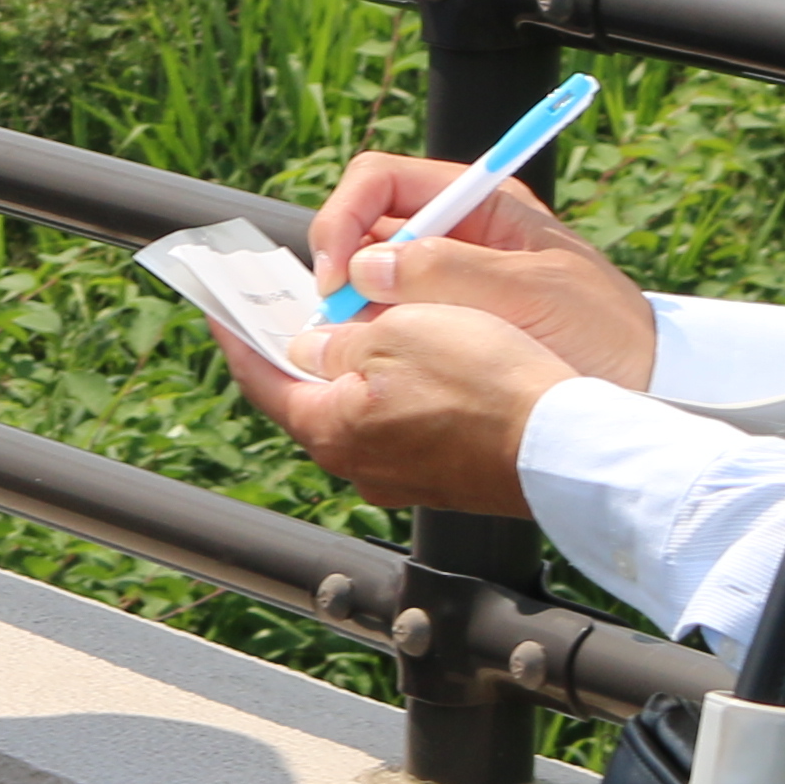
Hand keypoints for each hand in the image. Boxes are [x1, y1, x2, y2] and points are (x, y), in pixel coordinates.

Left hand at [219, 300, 577, 519]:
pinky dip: (395, 388)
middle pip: (310, 397)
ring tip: (358, 321)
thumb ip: (341, 337)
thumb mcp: (399, 332)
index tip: (220, 309)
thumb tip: (313, 344)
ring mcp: (403, 476)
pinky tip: (414, 359)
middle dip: (302, 349)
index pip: (264, 379)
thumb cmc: (485, 383)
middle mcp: (359, 464)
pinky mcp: (443, 476)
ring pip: (360, 410)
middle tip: (291, 306)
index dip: (240, 338)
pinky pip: (401, 424)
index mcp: (332, 429)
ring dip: (356, 366)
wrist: (563, 444)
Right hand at [303, 153, 659, 390]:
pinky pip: (386, 323)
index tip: (339, 273)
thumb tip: (367, 268)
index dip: (344, 218)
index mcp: (478, 202)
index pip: (379, 181)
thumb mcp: (531, 294)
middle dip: (340, 270)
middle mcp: (453, 235)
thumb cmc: (604, 330)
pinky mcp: (442, 326)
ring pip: (366, 281)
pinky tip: (383, 366)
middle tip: (337, 321)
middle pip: (362, 229)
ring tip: (362, 351)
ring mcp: (444, 281)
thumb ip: (449, 272)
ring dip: (353, 313)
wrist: (641, 387)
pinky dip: (372, 342)